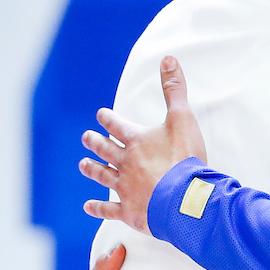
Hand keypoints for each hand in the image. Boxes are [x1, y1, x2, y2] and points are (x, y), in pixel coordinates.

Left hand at [80, 56, 206, 234]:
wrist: (186, 199)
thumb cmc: (185, 158)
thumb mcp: (183, 119)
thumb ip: (174, 89)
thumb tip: (168, 59)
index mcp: (136, 140)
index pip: (117, 125)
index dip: (108, 118)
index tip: (100, 114)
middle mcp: (125, 162)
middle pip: (104, 150)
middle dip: (94, 142)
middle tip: (86, 138)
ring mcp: (125, 188)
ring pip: (102, 176)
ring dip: (92, 169)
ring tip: (83, 164)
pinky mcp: (129, 210)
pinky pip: (108, 209)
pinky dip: (97, 208)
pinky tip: (88, 206)